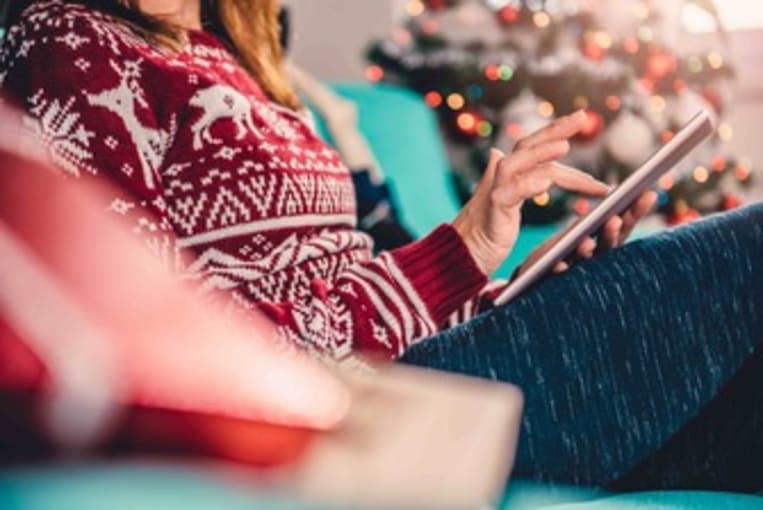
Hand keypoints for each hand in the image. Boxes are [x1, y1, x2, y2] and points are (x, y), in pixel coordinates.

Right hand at [452, 110, 609, 274]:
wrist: (462, 253)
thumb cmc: (483, 228)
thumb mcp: (502, 199)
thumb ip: (509, 177)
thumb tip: (496, 152)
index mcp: (509, 173)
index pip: (534, 146)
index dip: (556, 131)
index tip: (580, 117)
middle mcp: (500, 176)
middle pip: (528, 145)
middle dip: (555, 130)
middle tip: (581, 117)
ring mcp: (495, 190)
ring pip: (517, 163)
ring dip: (541, 153)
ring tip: (565, 146)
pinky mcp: (492, 209)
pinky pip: (510, 193)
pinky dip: (527, 185)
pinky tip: (545, 183)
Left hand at [516, 190, 657, 276]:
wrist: (533, 275)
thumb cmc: (562, 251)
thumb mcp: (579, 232)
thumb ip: (593, 219)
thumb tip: (614, 189)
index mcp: (603, 242)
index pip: (624, 224)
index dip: (636, 212)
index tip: (649, 193)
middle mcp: (594, 258)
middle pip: (609, 244)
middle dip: (613, 232)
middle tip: (616, 219)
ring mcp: (576, 269)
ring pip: (586, 261)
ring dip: (589, 251)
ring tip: (586, 243)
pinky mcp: (554, 277)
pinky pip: (558, 274)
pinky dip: (560, 269)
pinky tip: (560, 264)